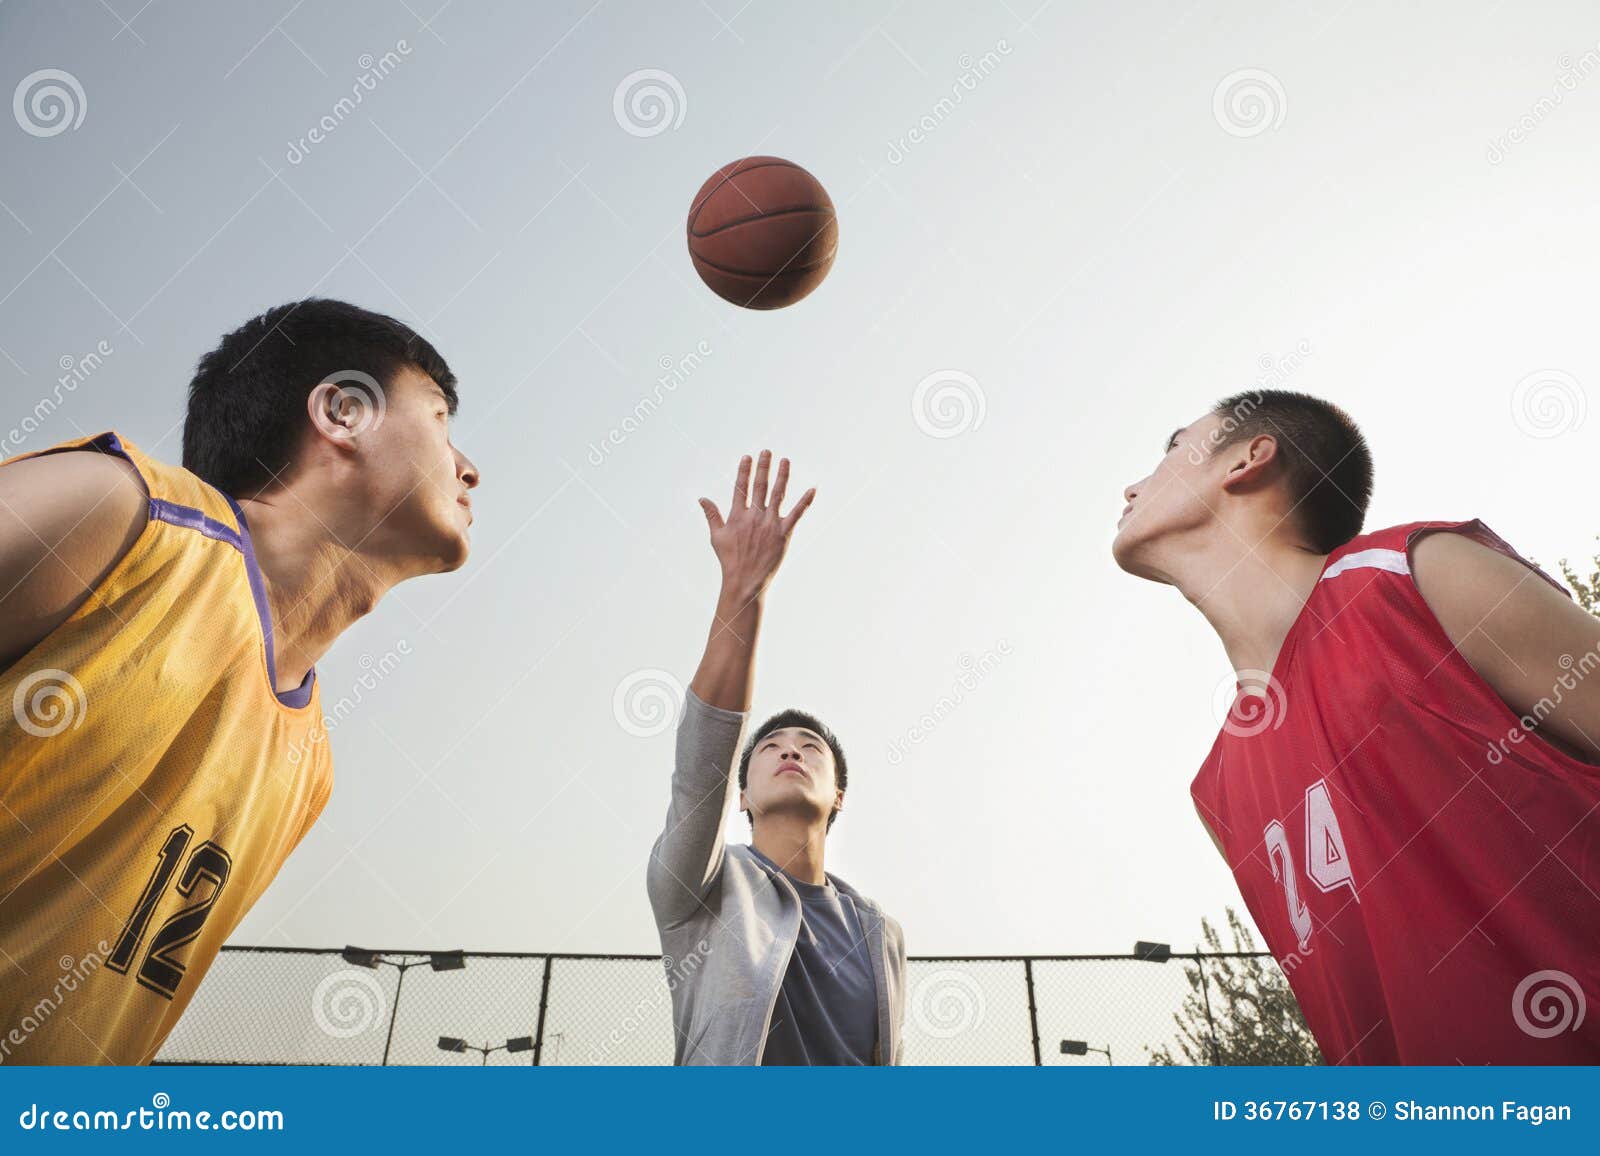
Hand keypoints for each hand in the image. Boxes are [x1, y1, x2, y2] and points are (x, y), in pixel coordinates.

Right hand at [698, 451, 814, 600]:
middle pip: (760, 486)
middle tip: (767, 451)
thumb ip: (712, 515)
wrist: (745, 580)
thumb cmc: (729, 560)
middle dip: (763, 467)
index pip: (741, 487)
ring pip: (778, 494)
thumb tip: (702, 498)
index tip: (747, 457)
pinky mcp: (784, 533)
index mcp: (738, 516)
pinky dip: (805, 501)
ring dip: (782, 476)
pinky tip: (812, 489)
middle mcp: (755, 516)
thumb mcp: (717, 536)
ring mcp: (770, 523)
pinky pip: (797, 514)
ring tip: (785, 461)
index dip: (744, 471)